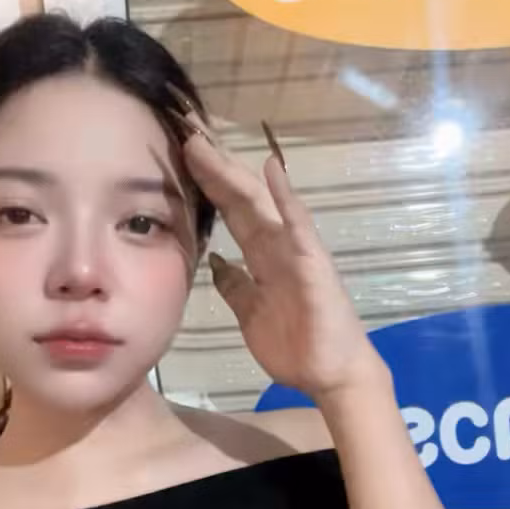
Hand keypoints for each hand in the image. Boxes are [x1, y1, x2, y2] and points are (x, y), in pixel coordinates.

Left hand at [181, 122, 381, 401]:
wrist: (331, 375)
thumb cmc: (297, 347)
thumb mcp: (250, 314)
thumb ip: (235, 286)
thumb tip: (214, 262)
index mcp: (261, 258)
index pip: (229, 213)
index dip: (205, 185)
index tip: (179, 158)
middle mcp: (276, 245)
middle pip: (238, 199)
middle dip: (212, 167)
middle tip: (184, 133)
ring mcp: (295, 250)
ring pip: (259, 203)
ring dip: (231, 173)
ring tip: (205, 144)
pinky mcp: (311, 262)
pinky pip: (297, 224)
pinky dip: (284, 196)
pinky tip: (271, 168)